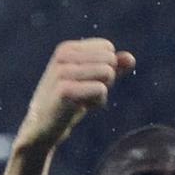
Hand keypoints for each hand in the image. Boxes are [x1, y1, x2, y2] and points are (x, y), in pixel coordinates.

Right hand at [15, 39, 135, 150]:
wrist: (43, 126)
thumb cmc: (70, 101)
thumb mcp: (94, 80)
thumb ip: (114, 67)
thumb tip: (131, 59)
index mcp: (68, 48)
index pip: (108, 48)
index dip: (105, 67)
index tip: (86, 81)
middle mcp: (63, 55)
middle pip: (110, 60)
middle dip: (105, 80)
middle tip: (84, 92)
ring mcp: (62, 71)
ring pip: (108, 72)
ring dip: (101, 92)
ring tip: (81, 99)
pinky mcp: (65, 90)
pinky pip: (101, 89)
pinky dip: (97, 102)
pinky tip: (79, 107)